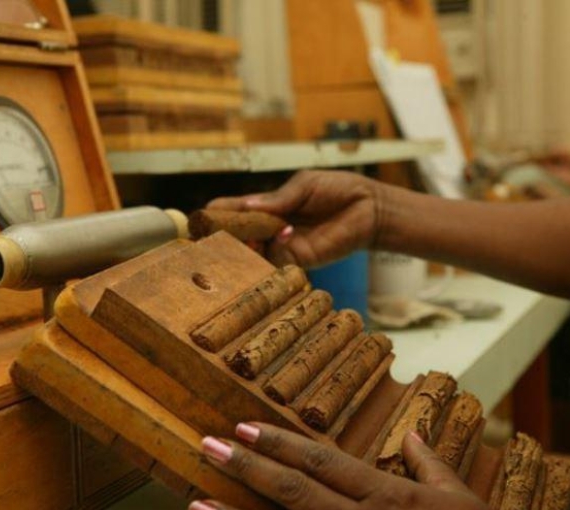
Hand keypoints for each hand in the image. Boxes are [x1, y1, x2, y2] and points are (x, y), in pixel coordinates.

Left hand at [188, 423, 522, 509]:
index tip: (246, 426)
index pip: (322, 461)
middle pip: (294, 492)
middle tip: (208, 445)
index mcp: (388, 497)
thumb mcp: (465, 500)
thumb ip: (433, 464)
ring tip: (198, 505)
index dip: (280, 442)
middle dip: (246, 467)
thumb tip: (415, 434)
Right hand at [207, 170, 388, 267]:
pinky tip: (278, 240)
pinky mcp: (299, 261)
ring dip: (246, 248)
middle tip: (215, 236)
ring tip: (247, 239)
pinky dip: (271, 256)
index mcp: (267, 205)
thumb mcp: (305, 186)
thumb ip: (279, 198)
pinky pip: (275, 264)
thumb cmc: (337, 190)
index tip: (199, 219)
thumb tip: (249, 206)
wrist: (369, 208)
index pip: (233, 211)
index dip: (215, 215)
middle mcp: (269, 228)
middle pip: (236, 237)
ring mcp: (282, 246)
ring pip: (252, 254)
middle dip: (224, 237)